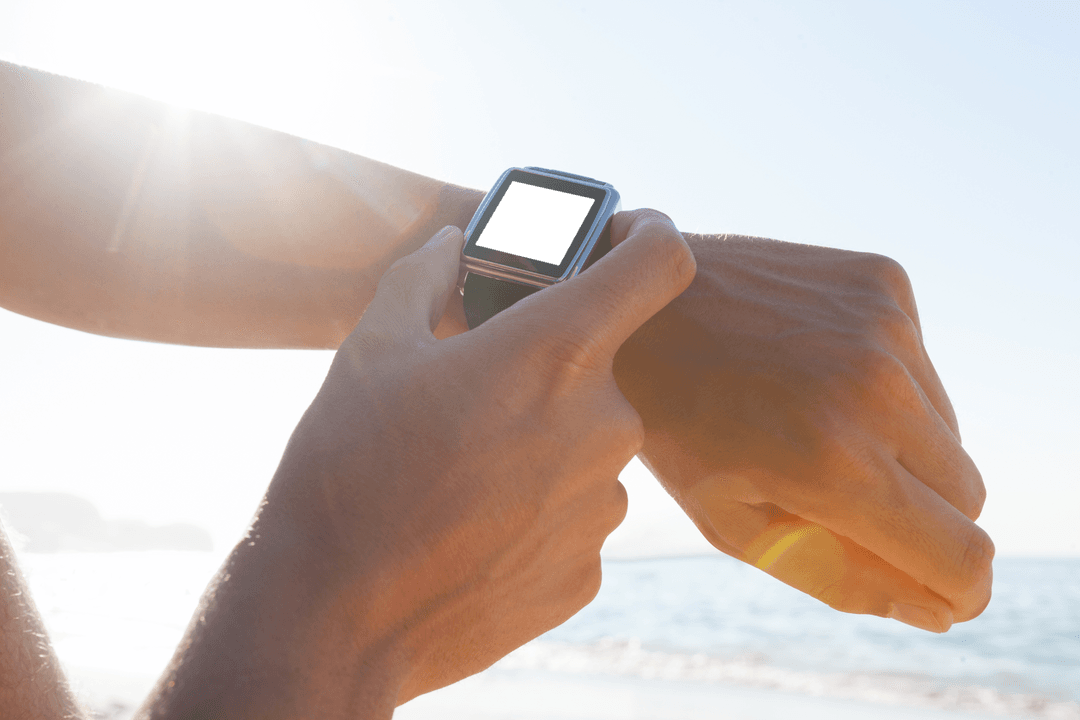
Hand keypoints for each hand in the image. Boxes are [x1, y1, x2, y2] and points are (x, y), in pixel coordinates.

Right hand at [144, 211, 695, 717]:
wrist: (332, 614)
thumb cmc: (346, 469)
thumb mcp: (371, 349)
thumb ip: (423, 278)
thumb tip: (450, 244)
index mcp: (556, 353)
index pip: (659, 262)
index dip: (651, 237)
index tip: (629, 238)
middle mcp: (602, 424)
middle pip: (596, 371)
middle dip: (544, 373)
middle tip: (474, 399)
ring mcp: (602, 504)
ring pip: (585, 447)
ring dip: (539, 446)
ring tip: (460, 475)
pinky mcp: (588, 570)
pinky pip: (574, 514)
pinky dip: (535, 510)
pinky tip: (470, 528)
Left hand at [612, 232, 992, 632]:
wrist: (633, 305)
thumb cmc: (673, 426)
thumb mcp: (735, 523)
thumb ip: (843, 578)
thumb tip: (938, 611)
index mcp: (836, 465)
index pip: (963, 558)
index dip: (960, 590)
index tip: (940, 592)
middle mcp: (877, 389)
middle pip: (966, 495)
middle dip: (921, 516)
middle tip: (844, 497)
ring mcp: (885, 325)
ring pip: (947, 430)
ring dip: (902, 446)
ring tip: (813, 423)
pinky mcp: (883, 280)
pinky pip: (921, 366)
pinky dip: (888, 385)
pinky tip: (814, 370)